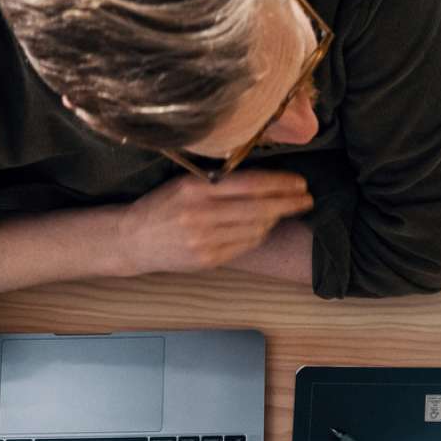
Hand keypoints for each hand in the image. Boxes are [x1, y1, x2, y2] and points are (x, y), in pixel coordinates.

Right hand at [107, 170, 313, 275]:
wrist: (133, 239)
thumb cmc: (162, 206)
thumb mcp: (185, 183)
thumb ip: (217, 181)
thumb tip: (262, 180)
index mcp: (196, 189)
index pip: (250, 184)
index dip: (280, 184)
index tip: (300, 183)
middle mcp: (201, 214)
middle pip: (259, 209)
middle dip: (288, 204)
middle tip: (307, 199)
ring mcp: (205, 240)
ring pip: (255, 229)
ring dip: (274, 219)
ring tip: (284, 211)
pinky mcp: (208, 259)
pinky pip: (245, 246)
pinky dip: (258, 235)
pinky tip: (262, 227)